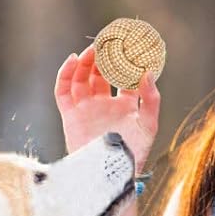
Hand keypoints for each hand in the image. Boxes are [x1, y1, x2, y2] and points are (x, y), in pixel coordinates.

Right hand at [54, 44, 160, 171]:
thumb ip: (151, 99)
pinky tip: (73, 60)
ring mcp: (86, 109)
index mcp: (126, 105)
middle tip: (107, 41)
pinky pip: (63, 91)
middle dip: (103, 57)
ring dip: (86, 62)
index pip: (124, 77)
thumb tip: (147, 72)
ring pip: (82, 78)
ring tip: (93, 49)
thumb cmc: (133, 153)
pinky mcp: (71, 115)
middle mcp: (104, 104)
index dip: (126, 60)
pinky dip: (65, 74)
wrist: (110, 174)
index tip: (128, 43)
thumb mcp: (149, 124)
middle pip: (100, 74)